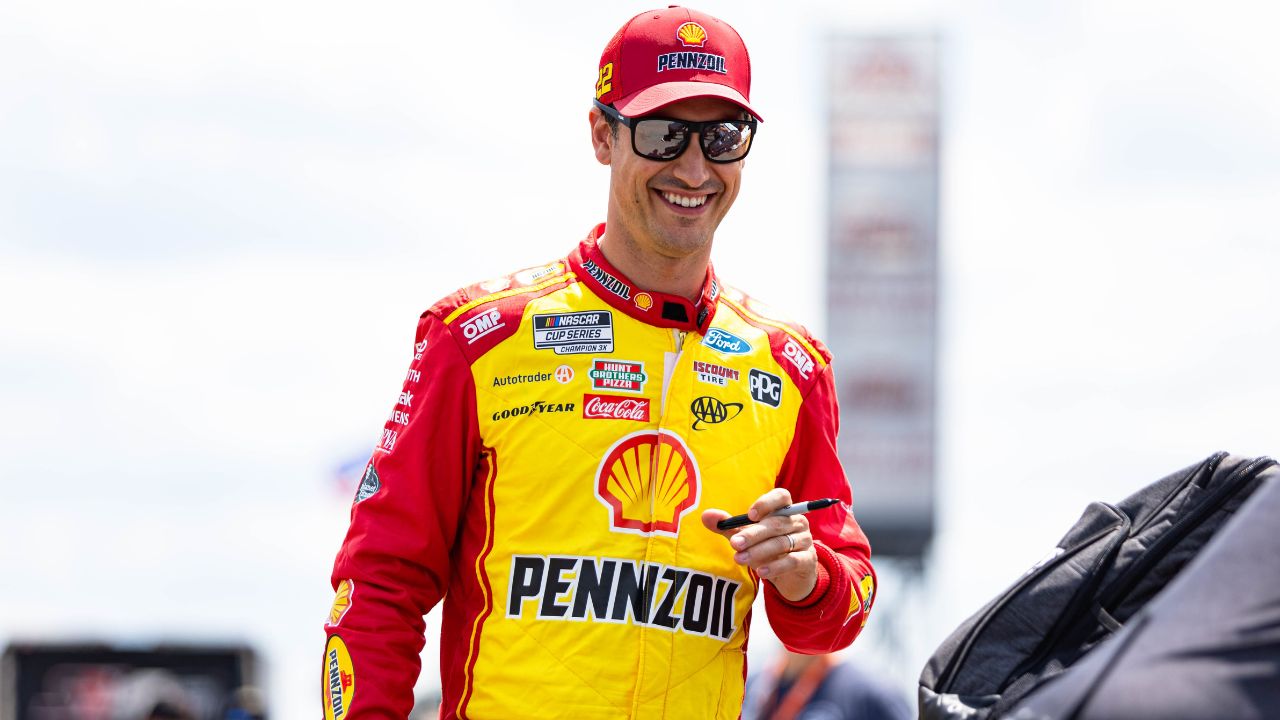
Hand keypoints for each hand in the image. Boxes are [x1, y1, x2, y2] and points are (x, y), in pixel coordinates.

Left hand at [701, 488, 816, 601]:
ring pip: (782, 543)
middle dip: (753, 534)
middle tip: (735, 543)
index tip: (749, 515)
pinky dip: (776, 566)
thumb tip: (706, 516)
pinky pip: (793, 561)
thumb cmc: (766, 548)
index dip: (766, 503)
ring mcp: (805, 540)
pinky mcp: (808, 560)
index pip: (781, 496)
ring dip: (759, 552)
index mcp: (784, 509)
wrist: (789, 575)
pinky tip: (760, 572)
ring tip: (739, 559)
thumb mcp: (746, 537)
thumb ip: (728, 526)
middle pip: (777, 523)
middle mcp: (797, 522)